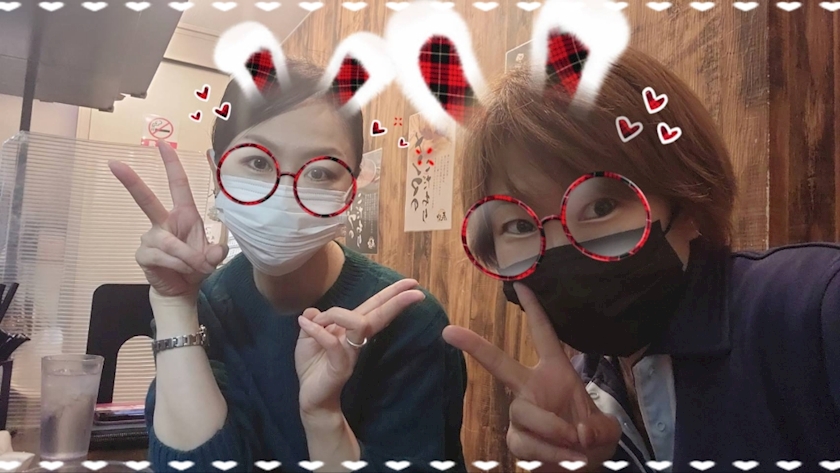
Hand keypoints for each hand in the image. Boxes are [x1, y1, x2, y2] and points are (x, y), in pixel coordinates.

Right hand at [109, 141, 226, 299]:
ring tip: (196, 267)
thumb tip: (213, 254)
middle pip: (145, 199)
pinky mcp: (143, 254)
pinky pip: (161, 256)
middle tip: (114, 163)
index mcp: (183, 214)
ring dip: (186, 256)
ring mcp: (150, 238)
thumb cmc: (195, 266)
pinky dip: (177, 264)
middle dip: (130, 181)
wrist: (181, 289)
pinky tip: (181, 270)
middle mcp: (164, 222)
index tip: (162, 144)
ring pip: (168, 242)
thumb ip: (216, 253)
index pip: (178, 184)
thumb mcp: (212, 258)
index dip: (171, 164)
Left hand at [295, 279, 424, 415]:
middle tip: (417, 292)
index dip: (391, 294)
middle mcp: (356, 339)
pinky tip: (305, 324)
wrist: (312, 399)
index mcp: (351, 329)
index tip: (412, 283)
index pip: (375, 307)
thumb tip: (312, 310)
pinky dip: (319, 331)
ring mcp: (351, 353)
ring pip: (359, 324)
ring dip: (337, 313)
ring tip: (316, 319)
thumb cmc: (313, 368)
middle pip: (379, 314)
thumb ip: (313, 322)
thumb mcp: (307, 339)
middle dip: (397, 302)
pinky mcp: (341, 366)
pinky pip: (334, 343)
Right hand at [443, 283, 620, 469]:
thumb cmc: (592, 439)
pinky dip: (547, 451)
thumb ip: (596, 428)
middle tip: (450, 332)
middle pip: (500, 364)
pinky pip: (524, 441)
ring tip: (575, 444)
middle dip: (475, 346)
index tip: (520, 284)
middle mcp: (531, 388)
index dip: (533, 309)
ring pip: (522, 412)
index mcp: (555, 372)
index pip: (543, 334)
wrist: (583, 469)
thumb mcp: (606, 430)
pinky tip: (563, 459)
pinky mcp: (515, 439)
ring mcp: (520, 414)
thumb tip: (576, 433)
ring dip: (551, 429)